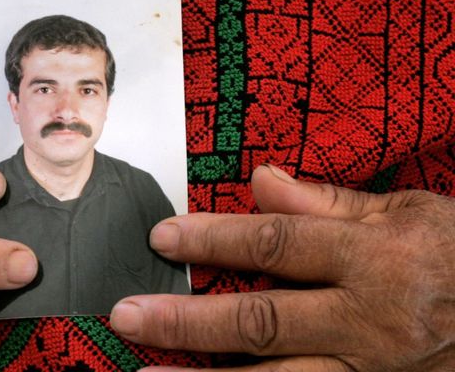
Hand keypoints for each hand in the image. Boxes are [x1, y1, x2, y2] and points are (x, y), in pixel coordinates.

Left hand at [110, 164, 454, 370]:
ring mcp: (371, 370)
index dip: (213, 240)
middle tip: (128, 315)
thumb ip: (329, 202)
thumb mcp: (408, 212)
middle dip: (187, 320)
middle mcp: (369, 319)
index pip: (276, 245)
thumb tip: (260, 183)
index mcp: (375, 257)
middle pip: (261, 321)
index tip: (163, 237)